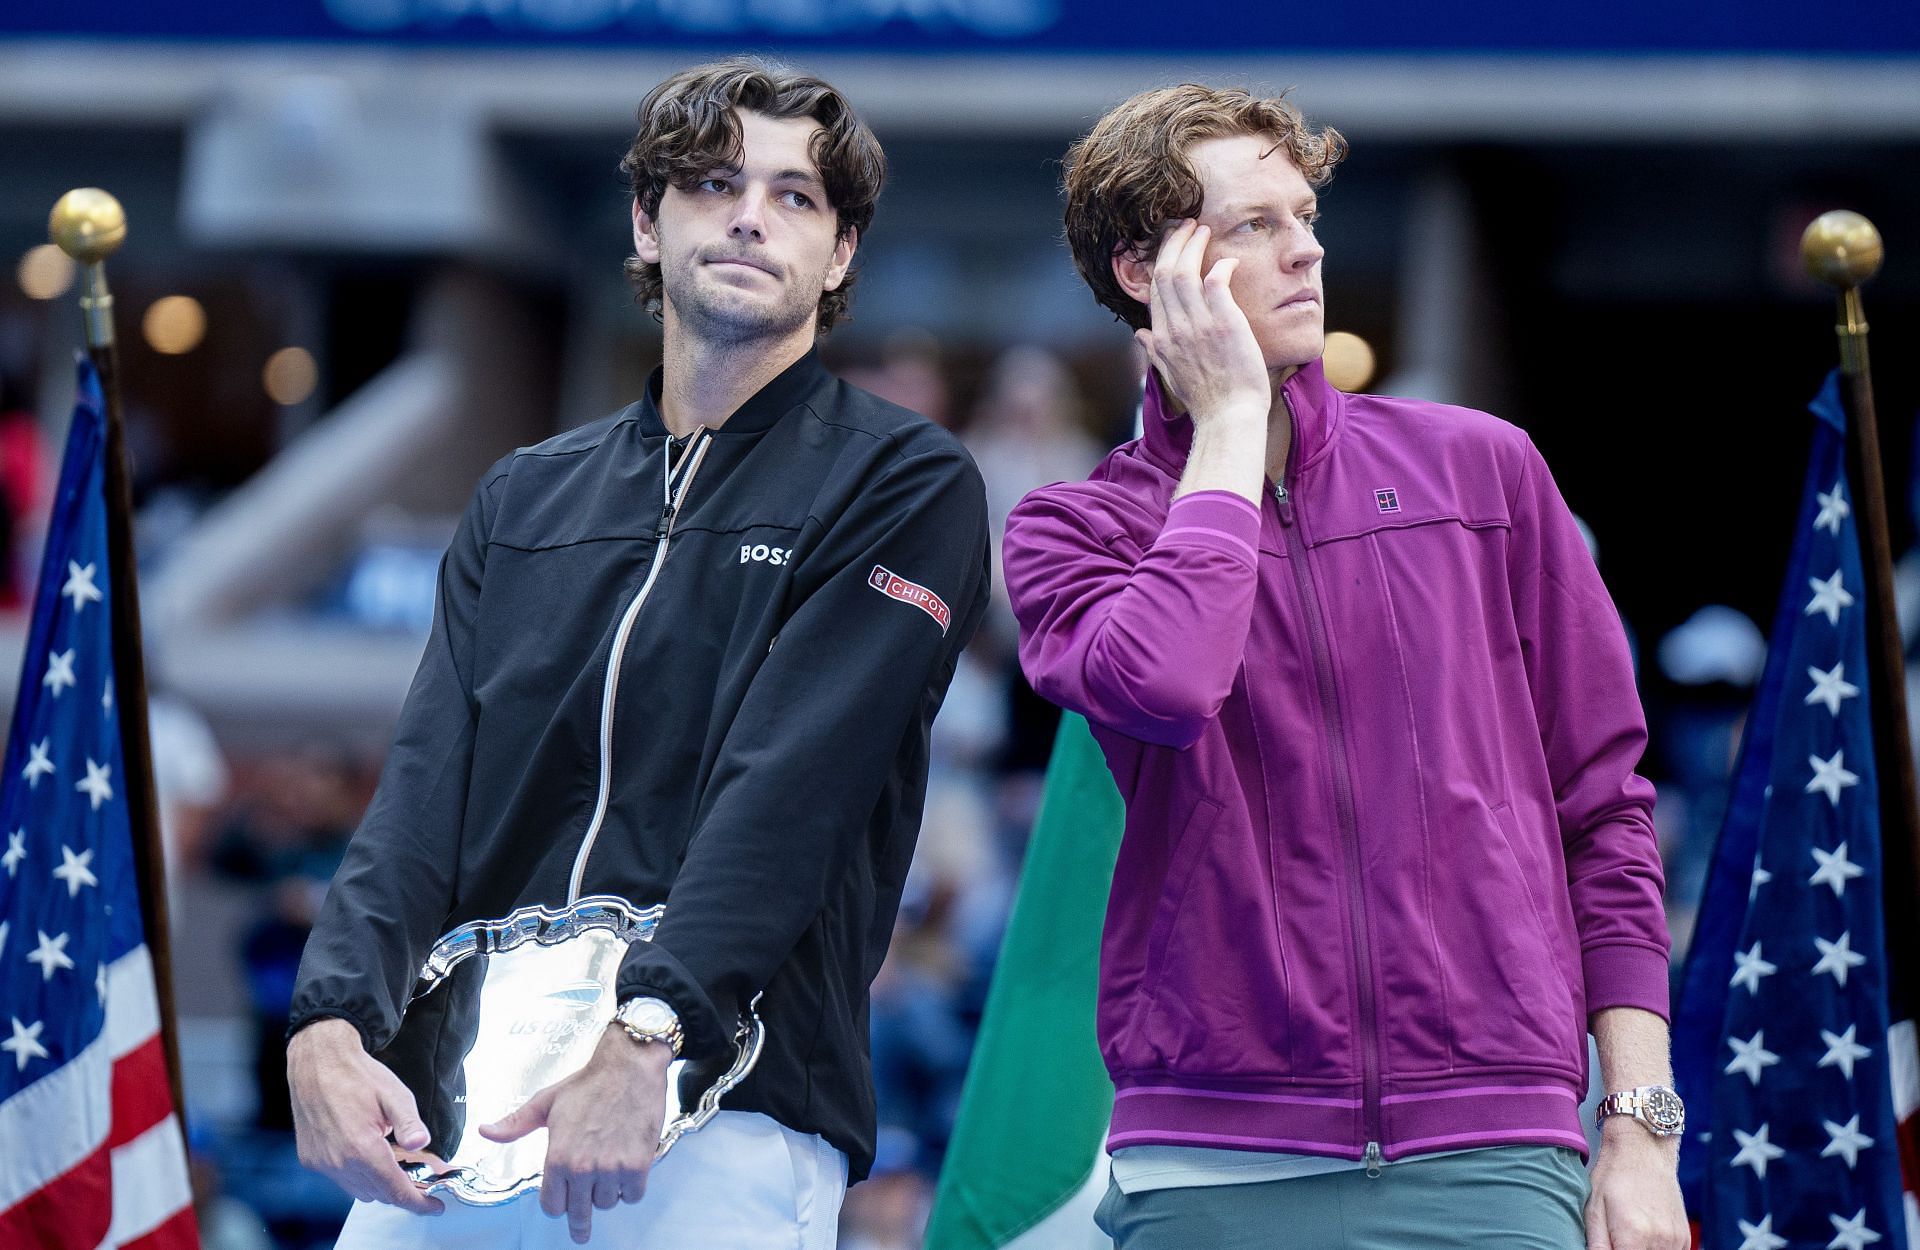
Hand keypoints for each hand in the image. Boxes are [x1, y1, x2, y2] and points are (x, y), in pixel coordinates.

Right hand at [288, 1017, 444, 1214]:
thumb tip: (422, 1144)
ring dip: (381, 1184)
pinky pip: (342, 1179)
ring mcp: (322, 1162)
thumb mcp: (394, 1094)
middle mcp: (338, 1162)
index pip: (394, 1189)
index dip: (417, 1201)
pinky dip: (361, 1175)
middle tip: (425, 1179)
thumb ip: (410, 1123)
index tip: (435, 1206)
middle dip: (404, 1190)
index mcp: (361, 1148)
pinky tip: (372, 1155)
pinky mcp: (312, 1159)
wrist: (318, 1061)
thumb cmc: (357, 1075)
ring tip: (401, 1165)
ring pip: (359, 1190)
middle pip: (379, 1193)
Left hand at [479, 1025, 672, 1244]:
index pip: (552, 1206)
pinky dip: (630, 1189)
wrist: (629, 1067)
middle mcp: (583, 1168)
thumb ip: (515, 1125)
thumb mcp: (545, 1103)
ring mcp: (612, 1169)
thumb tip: (486, 1132)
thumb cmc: (588, 1083)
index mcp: (558, 1158)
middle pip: (579, 1213)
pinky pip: (632, 1196)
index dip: (556, 1204)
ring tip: (608, 1176)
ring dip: (607, 1194)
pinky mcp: (638, 1166)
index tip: (562, 1204)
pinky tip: (627, 1174)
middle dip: (579, 1221)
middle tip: (580, 1234)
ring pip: (607, 1204)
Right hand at [1135, 219, 1269, 427]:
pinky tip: (1229, 261)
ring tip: (1203, 230)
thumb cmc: (1207, 400)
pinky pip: (1216, 281)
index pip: (1154, 289)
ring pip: (1185, 271)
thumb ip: (1154, 352)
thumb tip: (1140, 336)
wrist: (1229, 417)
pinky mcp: (1224, 323)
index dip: (1162, 261)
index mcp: (1161, 339)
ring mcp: (1198, 325)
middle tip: (1187, 226)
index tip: (1173, 245)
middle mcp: (1174, 328)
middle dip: (1174, 243)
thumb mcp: (1171, 375)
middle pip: (1165, 272)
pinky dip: (1221, 266)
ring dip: (1194, 245)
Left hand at [1583, 1124, 1687, 1249]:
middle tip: (1615, 1237)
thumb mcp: (1594, 1208)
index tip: (1609, 1245)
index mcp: (1634, 1236)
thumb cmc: (1614, 1175)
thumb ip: (1597, 1244)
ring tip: (1628, 1233)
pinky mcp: (1684, 1238)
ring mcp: (1676, 1240)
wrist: (1644, 1150)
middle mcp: (1661, 1241)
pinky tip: (1643, 1236)